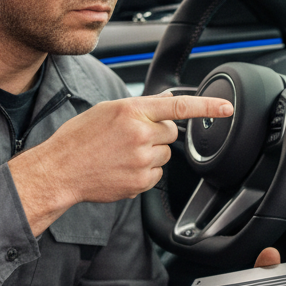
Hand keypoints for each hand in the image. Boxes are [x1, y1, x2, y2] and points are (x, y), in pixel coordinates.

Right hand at [9, 92, 232, 235]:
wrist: (59, 171)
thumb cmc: (78, 139)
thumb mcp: (106, 111)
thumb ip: (139, 107)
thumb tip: (165, 103)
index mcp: (131, 111)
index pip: (178, 106)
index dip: (207, 106)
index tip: (227, 108)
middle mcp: (139, 134)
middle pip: (172, 132)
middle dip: (158, 133)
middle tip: (133, 138)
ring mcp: (142, 160)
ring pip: (164, 154)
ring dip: (151, 153)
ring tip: (122, 155)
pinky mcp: (141, 182)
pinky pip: (156, 175)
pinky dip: (144, 172)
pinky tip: (122, 169)